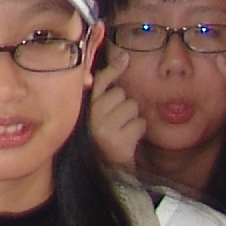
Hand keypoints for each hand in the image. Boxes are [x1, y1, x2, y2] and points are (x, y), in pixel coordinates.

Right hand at [85, 48, 144, 174]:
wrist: (106, 170)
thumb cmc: (106, 135)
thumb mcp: (101, 110)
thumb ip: (108, 86)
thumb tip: (123, 55)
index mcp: (84, 106)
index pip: (101, 80)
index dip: (114, 68)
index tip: (125, 57)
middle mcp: (91, 115)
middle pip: (121, 94)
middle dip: (125, 105)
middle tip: (117, 120)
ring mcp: (104, 128)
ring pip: (133, 108)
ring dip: (133, 119)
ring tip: (122, 130)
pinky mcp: (118, 140)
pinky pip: (140, 124)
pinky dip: (138, 131)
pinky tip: (128, 139)